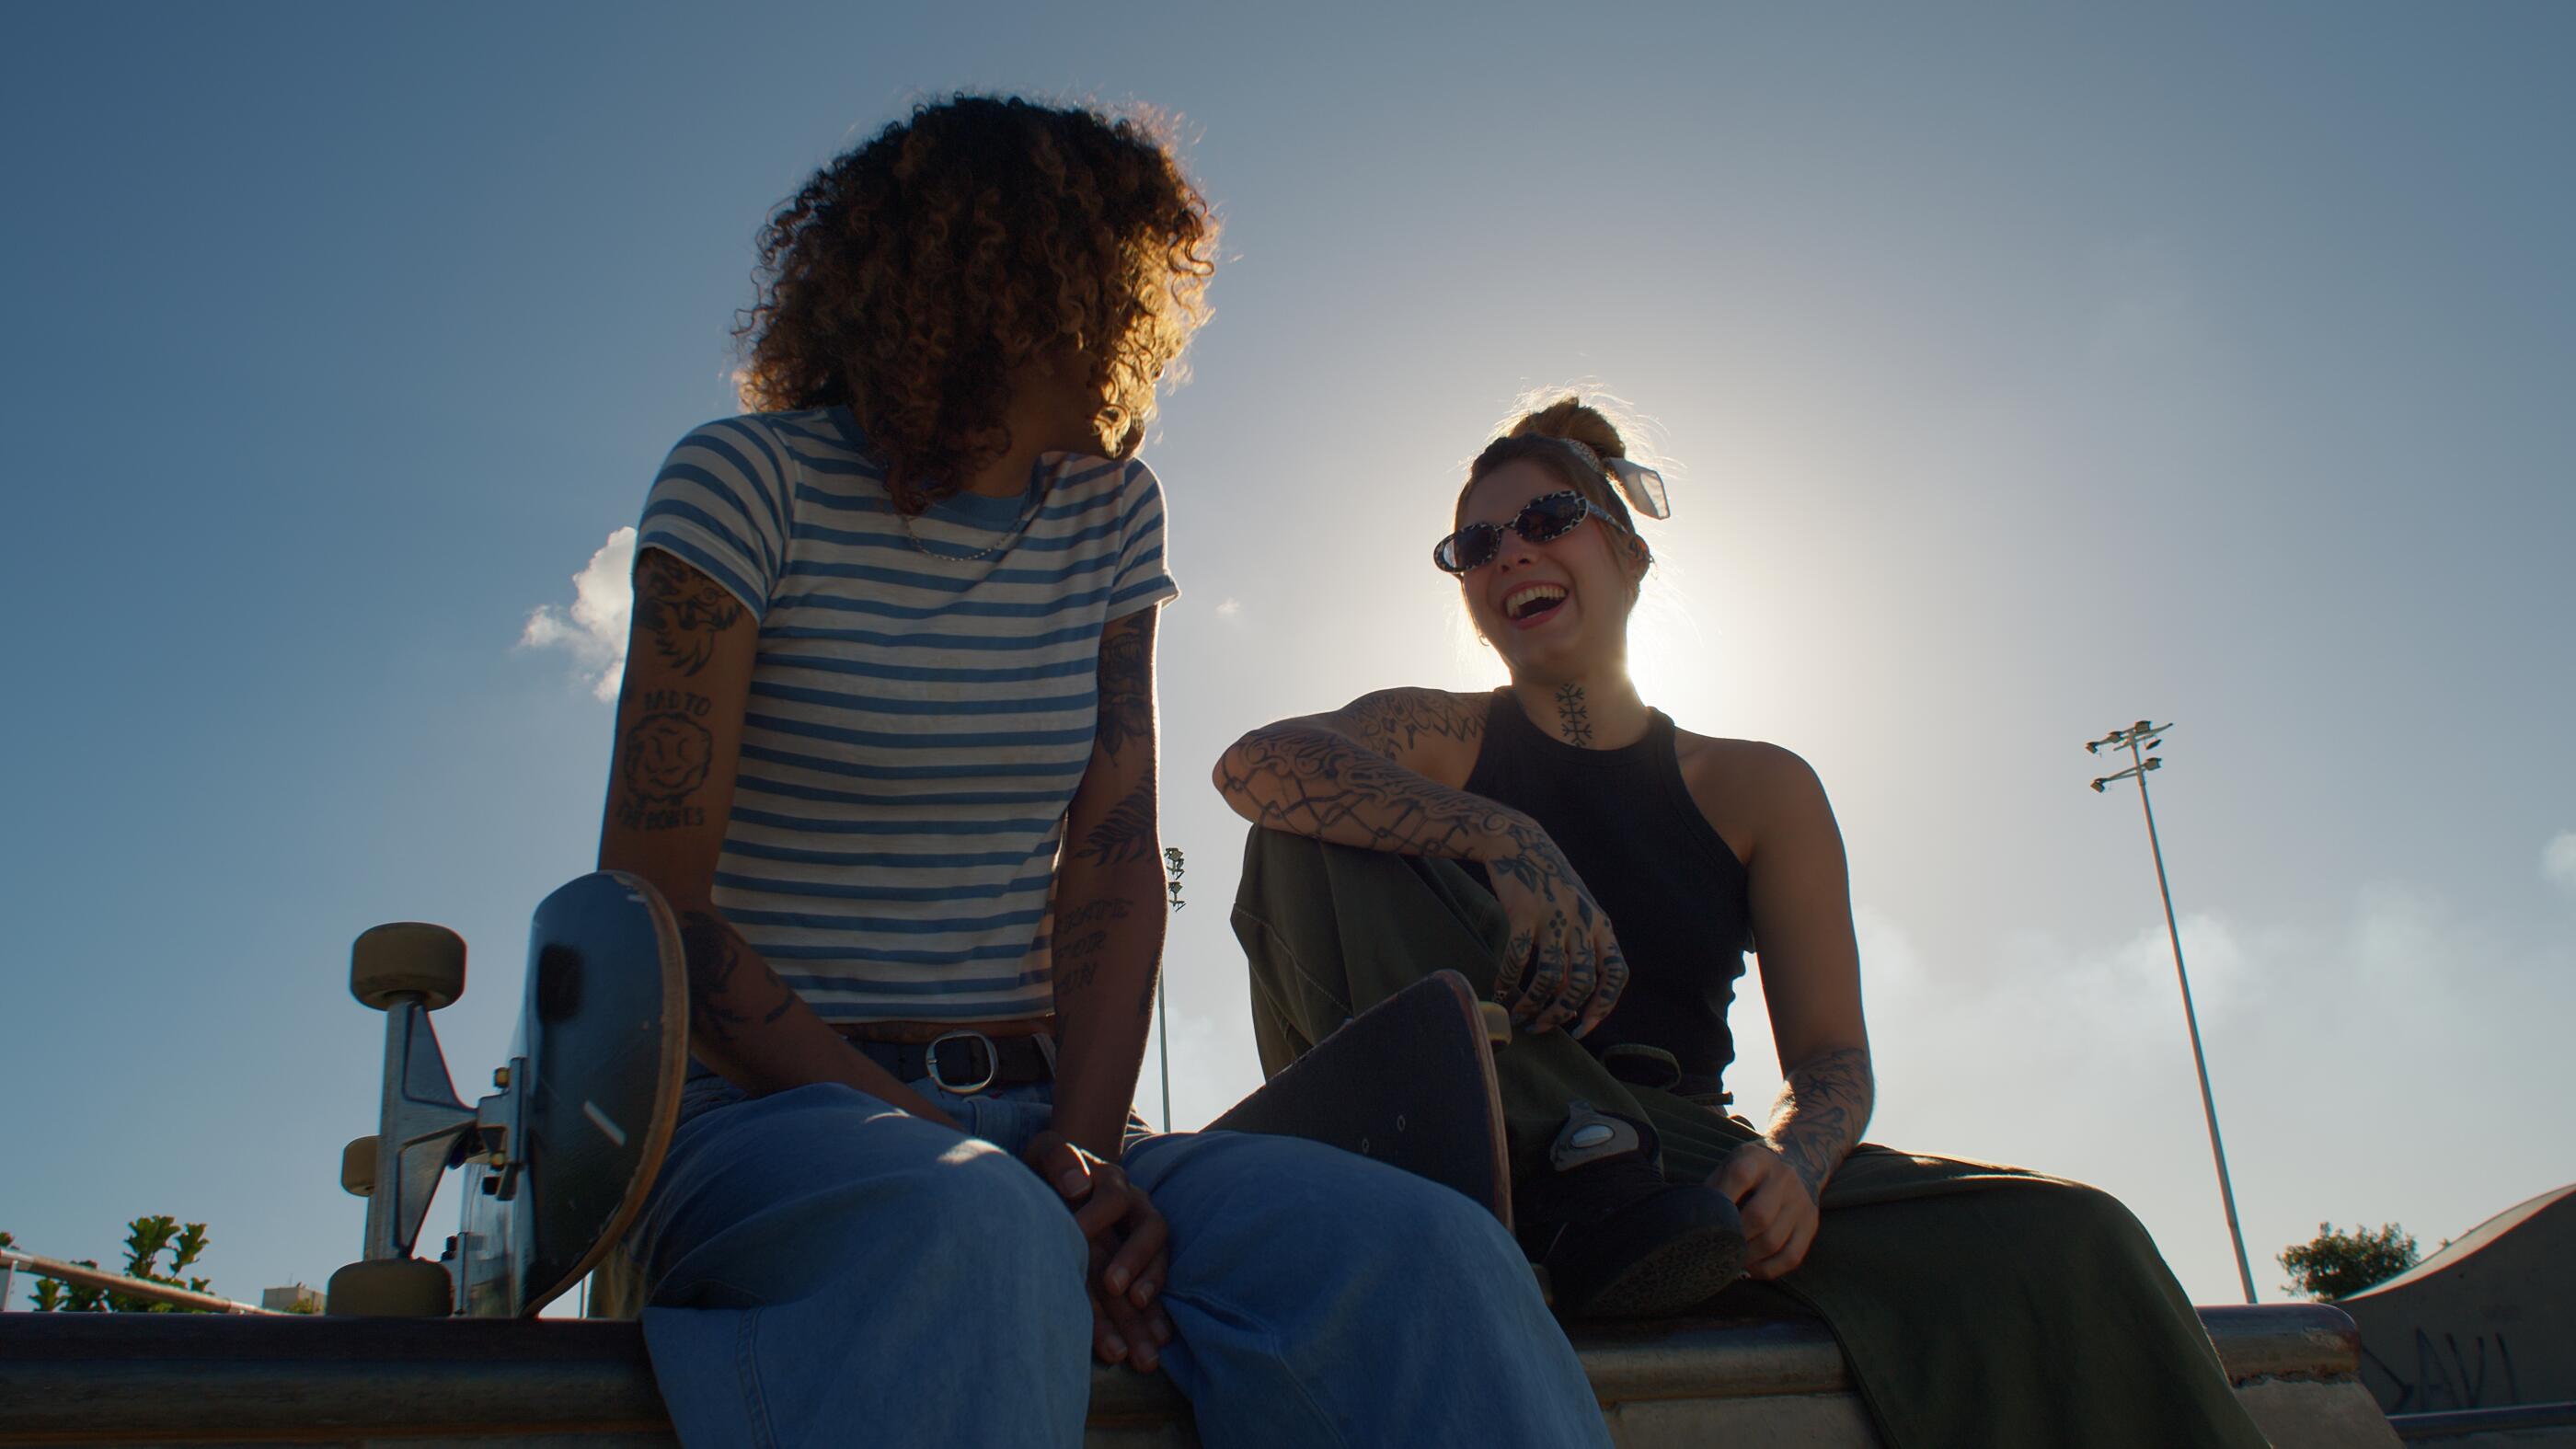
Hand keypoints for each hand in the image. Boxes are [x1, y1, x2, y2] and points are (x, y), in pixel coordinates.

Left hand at [1022, 1131, 1172, 1370]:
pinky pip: (1153, 1287)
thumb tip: (1077, 1186)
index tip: (1076, 1234)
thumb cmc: (1050, 1169)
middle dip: (1134, 1261)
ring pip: (1156, 1263)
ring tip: (1145, 1327)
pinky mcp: (1139, 1265)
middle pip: (1147, 1232)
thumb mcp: (1046, 1151)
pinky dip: (1155, 1313)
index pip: (1111, 1198)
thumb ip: (1059, 1160)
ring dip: (1150, 1295)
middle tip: (1114, 1289)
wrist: (1063, 1180)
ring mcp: (1140, 1238)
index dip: (1097, 1216)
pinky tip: (1157, 1339)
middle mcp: (1134, 1208)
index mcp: (1110, 1181)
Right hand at [1484, 823, 1627, 1034]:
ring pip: (1552, 977)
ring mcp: (1554, 917)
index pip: (1616, 974)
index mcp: (1600, 925)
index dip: (1604, 1006)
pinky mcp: (1524, 912)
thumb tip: (1573, 1001)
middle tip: (1542, 1026)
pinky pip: (1518, 958)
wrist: (1518, 842)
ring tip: (1520, 1014)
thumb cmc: (1548, 884)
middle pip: (1583, 983)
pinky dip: (1508, 981)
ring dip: (1534, 1003)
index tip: (1583, 1028)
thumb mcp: (1575, 914)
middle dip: (1562, 1013)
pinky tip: (1499, 990)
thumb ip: (1580, 952)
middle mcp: (1583, 922)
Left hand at [1712, 1140, 1820, 1280]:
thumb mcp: (1733, 1162)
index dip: (1720, 1201)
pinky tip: (1750, 1269)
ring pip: (1774, 1241)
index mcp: (1758, 1160)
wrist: (1800, 1158)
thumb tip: (1692, 1220)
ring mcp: (1800, 1204)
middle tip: (1714, 1250)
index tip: (1702, 1222)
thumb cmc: (1753, 1167)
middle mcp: (1783, 1180)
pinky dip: (1767, 1270)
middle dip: (1733, 1238)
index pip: (1739, 1177)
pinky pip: (1791, 1257)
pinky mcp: (1810, 1225)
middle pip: (1759, 1216)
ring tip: (1728, 1263)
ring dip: (1746, 1258)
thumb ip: (1714, 1186)